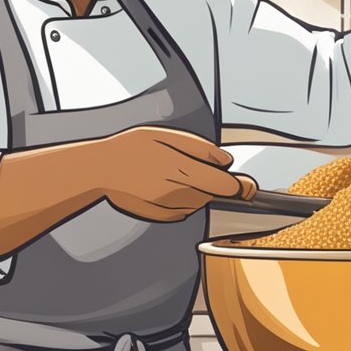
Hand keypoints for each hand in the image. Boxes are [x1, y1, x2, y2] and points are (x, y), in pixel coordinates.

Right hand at [92, 127, 241, 221]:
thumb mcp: (167, 135)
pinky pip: (182, 211)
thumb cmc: (131, 147)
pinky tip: (166, 185)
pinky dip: (182, 201)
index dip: (241, 187)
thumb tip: (226, 161)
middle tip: (197, 167)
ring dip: (198, 192)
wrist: (100, 169)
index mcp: (182, 169)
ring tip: (177, 173)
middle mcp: (177, 192)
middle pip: (212, 195)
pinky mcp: (159, 214)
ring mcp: (168, 207)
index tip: (250, 187)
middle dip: (213, 184)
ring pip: (198, 203)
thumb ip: (200, 149)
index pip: (224, 186)